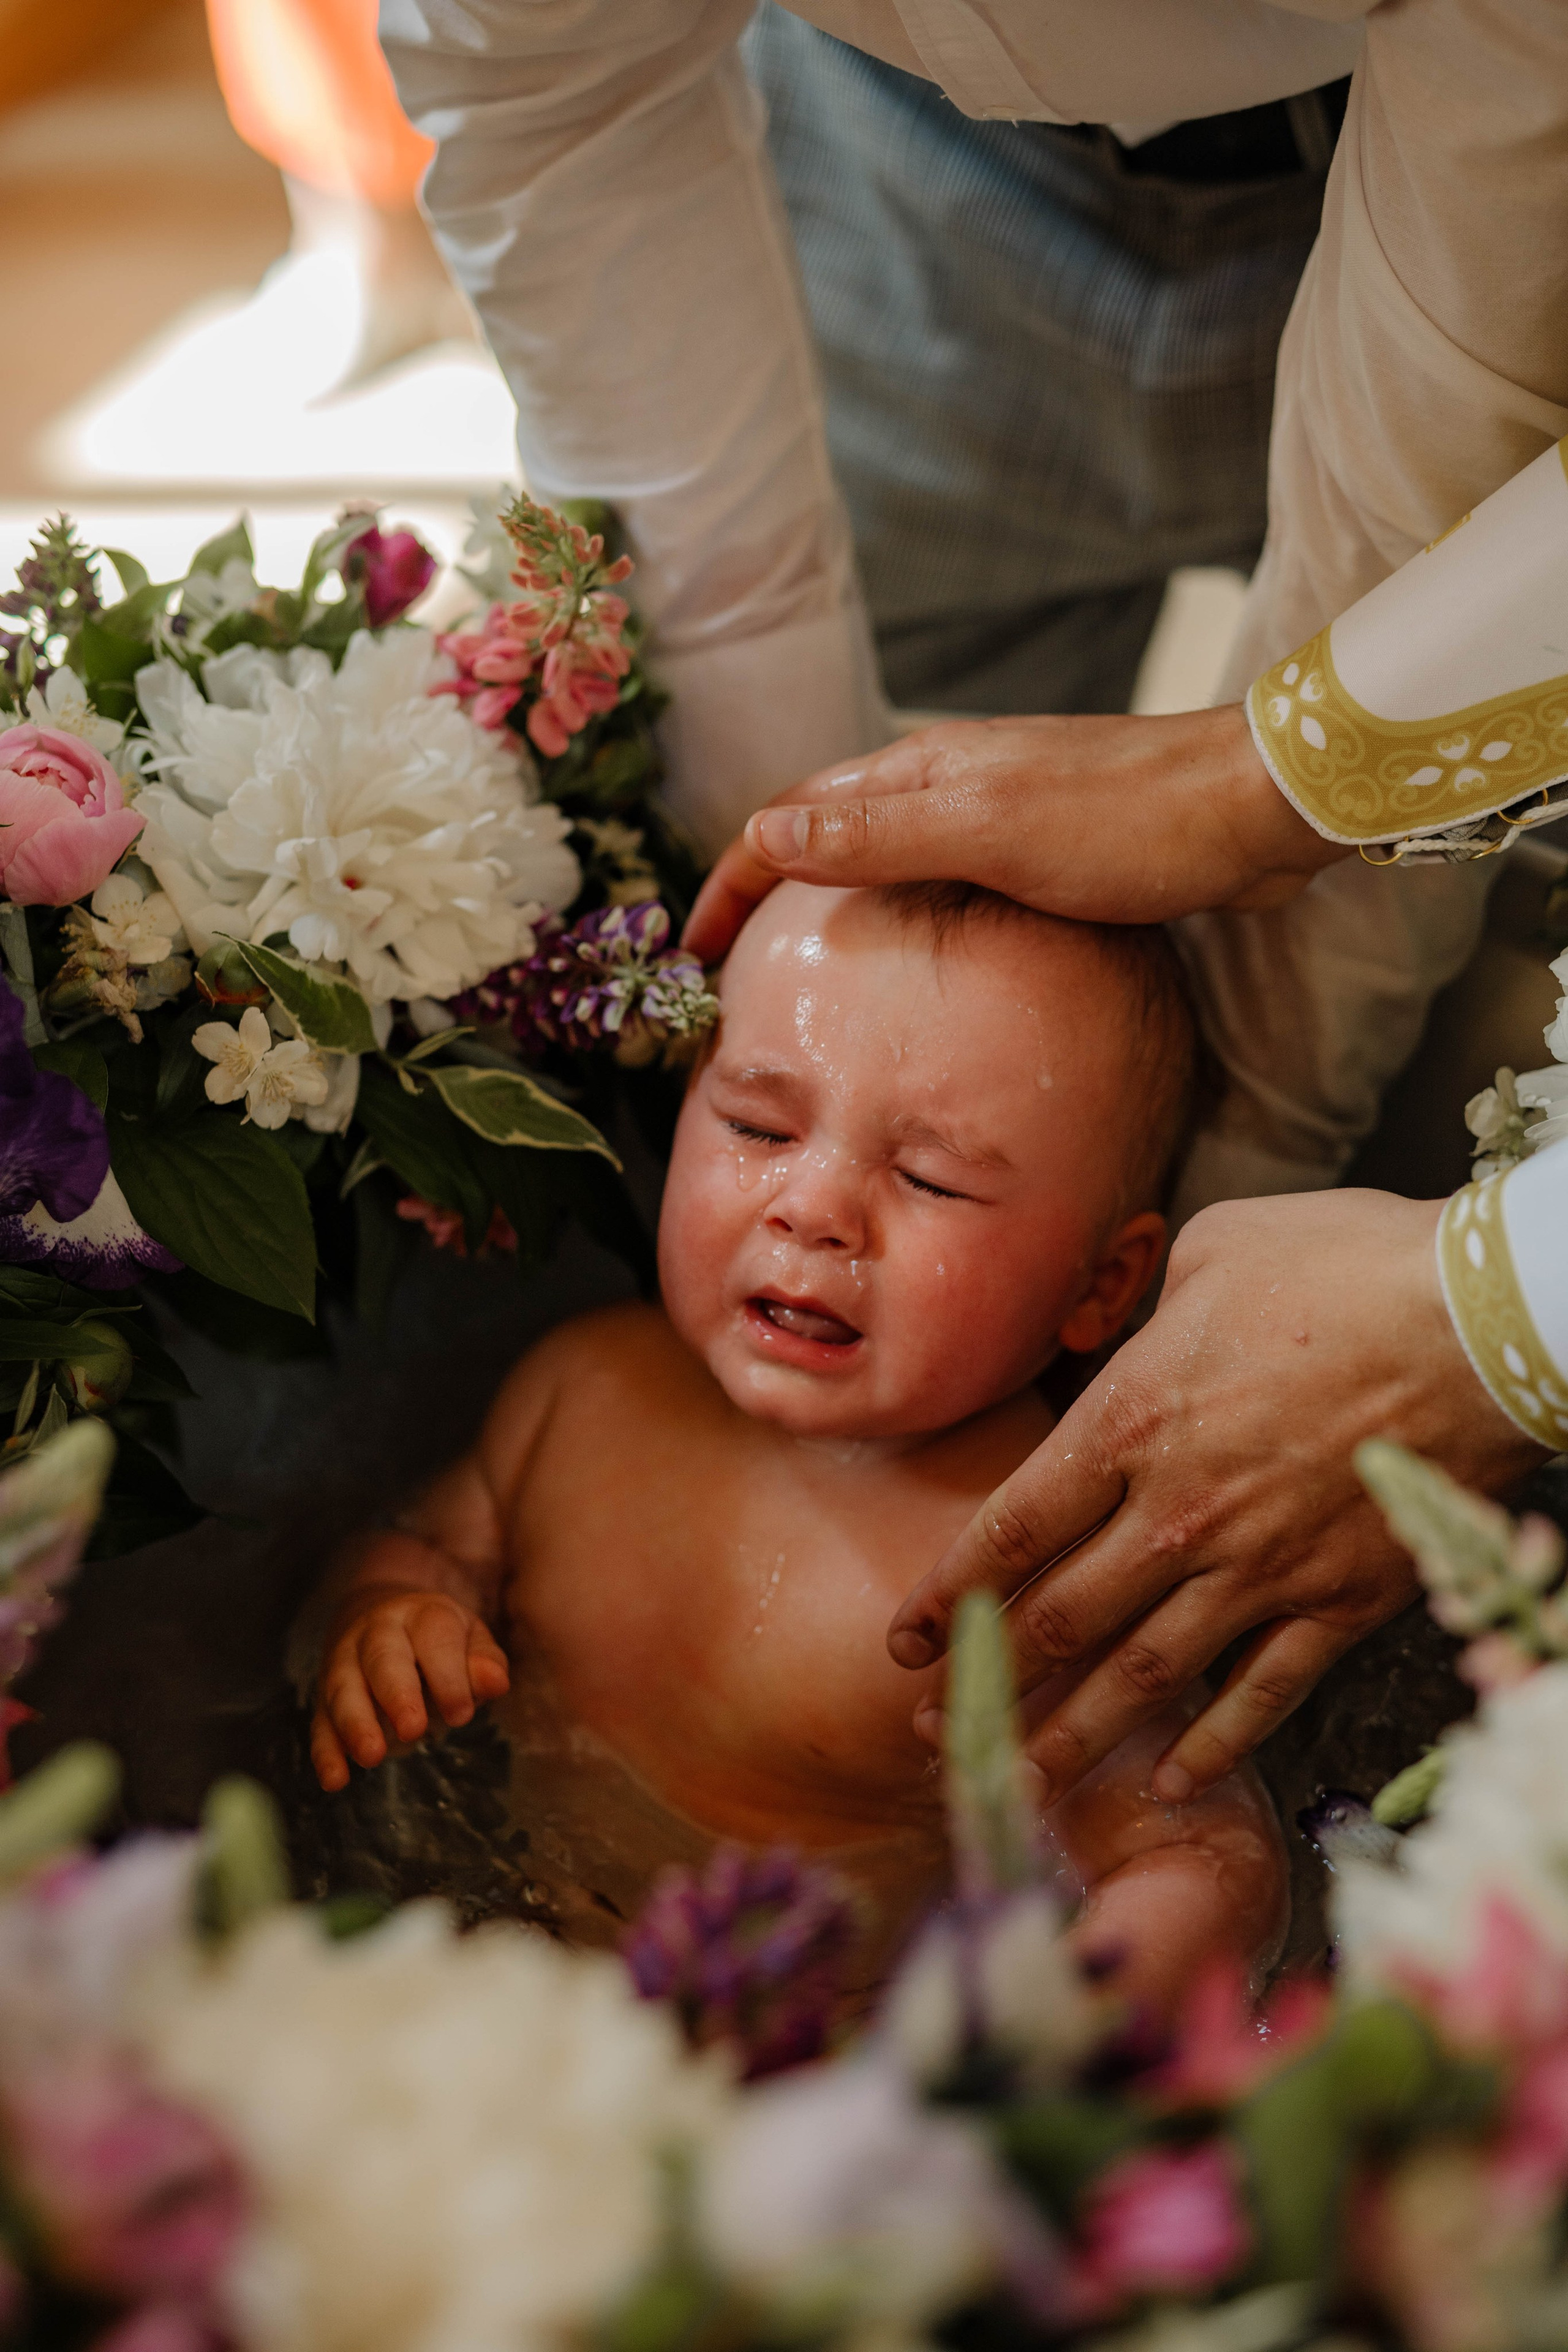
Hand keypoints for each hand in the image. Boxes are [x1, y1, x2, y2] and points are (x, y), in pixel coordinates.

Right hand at [311, 1587, 511, 1791]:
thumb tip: (496, 1682)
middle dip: (397, 1694)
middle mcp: (377, 1632)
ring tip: (372, 1756)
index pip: (434, 1638)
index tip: (461, 1713)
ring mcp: (344, 1662)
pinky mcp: (324, 1695)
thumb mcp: (468, 1640)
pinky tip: (335, 1779)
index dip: (448, 1675)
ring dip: (355, 1723)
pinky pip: (320, 1722)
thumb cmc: (437, 1641)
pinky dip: (325, 1751)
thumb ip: (484, 1661)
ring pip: (344, 1688)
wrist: (381, 1621)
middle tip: (413, 1730)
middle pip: (382, 1659)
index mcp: (421, 1615)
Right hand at [683, 706, 1344, 961]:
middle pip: (827, 831)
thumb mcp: (987, 831)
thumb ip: (877, 836)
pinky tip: (920, 959)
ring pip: (885, 855)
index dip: (733, 880)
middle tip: (733, 966)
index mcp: (921, 772)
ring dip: (834, 902)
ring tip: (805, 967)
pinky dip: (904, 914)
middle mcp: (949, 781)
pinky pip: (944, 878)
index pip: (790, 818)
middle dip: (768, 890)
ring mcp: (997, 810)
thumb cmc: (1127, 822)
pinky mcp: (1045, 844)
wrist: (1253, 808)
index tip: (697, 952)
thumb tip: (767, 835)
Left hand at [886, 1191, 1546, 1802]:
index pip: (1011, 1532)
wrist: (1479, 1320)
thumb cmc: (1341, 1264)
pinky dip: (1215, 1745)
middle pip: (1060, 1620)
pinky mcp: (1340, 1600)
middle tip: (936, 1724)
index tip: (906, 1638)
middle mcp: (1177, 1515)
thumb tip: (1124, 1333)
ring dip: (1074, 1735)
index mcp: (1128, 1425)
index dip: (949, 1595)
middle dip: (989, 1681)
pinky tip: (1174, 1780)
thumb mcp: (1211, 1255)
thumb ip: (1146, 1311)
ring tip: (1022, 1782)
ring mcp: (1260, 1567)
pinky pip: (1262, 1693)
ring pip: (1144, 1674)